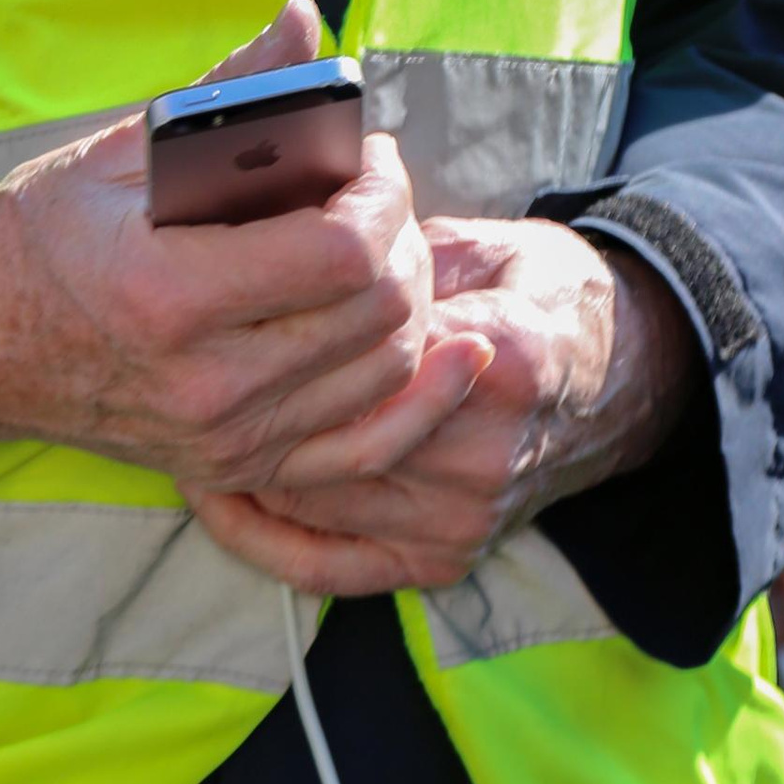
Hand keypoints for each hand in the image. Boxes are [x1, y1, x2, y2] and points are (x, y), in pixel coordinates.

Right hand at [0, 0, 489, 497]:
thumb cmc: (35, 235)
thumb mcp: (115, 150)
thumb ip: (228, 90)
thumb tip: (306, 19)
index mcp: (171, 295)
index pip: (341, 254)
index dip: (382, 194)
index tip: (368, 152)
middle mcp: (207, 385)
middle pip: (378, 315)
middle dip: (405, 235)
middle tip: (379, 187)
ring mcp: (224, 440)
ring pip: (385, 376)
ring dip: (412, 300)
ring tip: (383, 243)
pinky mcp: (233, 470)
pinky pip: (362, 452)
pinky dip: (419, 402)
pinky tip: (453, 354)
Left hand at [187, 212, 696, 596]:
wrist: (611, 378)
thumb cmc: (537, 292)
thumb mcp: (481, 242)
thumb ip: (403, 247)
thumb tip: (307, 220)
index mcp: (501, 355)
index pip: (371, 339)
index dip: (293, 309)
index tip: (228, 283)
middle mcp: (481, 452)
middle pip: (332, 423)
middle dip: (255, 384)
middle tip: (179, 348)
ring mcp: (462, 517)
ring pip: (318, 490)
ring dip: (242, 455)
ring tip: (171, 409)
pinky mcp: (443, 558)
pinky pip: (332, 563)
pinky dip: (264, 535)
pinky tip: (212, 496)